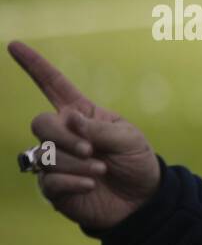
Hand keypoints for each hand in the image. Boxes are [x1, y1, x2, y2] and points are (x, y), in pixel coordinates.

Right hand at [9, 40, 159, 230]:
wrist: (143, 200)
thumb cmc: (137, 163)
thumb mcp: (129, 138)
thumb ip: (99, 127)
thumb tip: (69, 119)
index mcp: (81, 115)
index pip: (52, 85)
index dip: (34, 65)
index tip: (14, 45)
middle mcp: (63, 135)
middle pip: (40, 123)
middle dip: (64, 137)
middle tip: (91, 150)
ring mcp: (55, 161)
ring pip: (45, 154)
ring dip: (75, 162)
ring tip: (101, 169)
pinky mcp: (54, 187)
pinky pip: (48, 181)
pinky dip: (71, 181)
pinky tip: (90, 185)